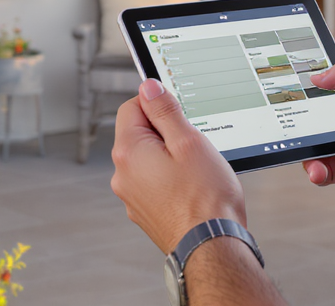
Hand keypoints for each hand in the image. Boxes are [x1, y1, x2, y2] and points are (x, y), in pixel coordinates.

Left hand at [111, 79, 245, 252]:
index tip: (179, 114)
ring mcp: (132, 196)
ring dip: (169, 157)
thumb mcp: (189, 142)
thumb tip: (149, 87)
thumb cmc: (205, 199)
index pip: (131, 107)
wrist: (212, 247)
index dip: (158, 104)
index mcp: (129, 152)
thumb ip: (165, 111)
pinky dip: (170, 180)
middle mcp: (123, 175)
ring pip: (148, 160)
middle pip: (139, 134)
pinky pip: (153, 183)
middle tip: (193, 146)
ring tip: (195, 171)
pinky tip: (192, 189)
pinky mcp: (144, 212)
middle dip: (166, 133)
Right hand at [302, 45, 334, 207]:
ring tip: (304, 145)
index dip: (308, 67)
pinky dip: (315, 169)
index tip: (287, 65)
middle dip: (294, 106)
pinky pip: (319, 168)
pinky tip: (320, 168)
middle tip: (281, 106)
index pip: (327, 71)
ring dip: (301, 142)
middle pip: (310, 104)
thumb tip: (317, 75)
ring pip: (308, 137)